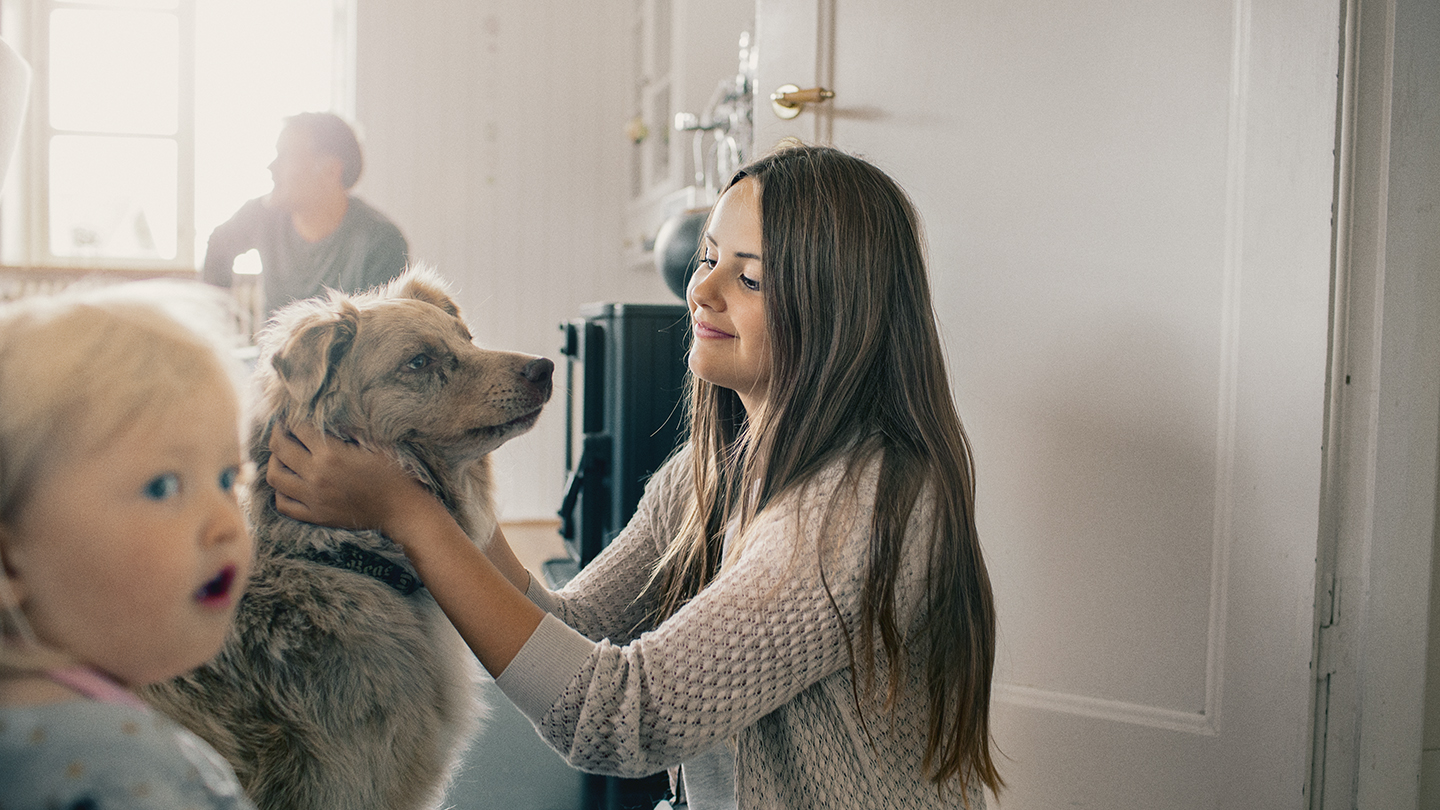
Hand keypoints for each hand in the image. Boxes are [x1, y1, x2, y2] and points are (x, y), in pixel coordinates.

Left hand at [267, 421, 430, 532]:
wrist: (400, 508)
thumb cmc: (391, 473)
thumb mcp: (372, 444)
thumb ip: (346, 431)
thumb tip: (324, 420)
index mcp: (331, 453)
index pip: (298, 429)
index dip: (293, 419)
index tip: (292, 416)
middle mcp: (317, 474)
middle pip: (280, 449)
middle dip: (277, 434)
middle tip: (281, 430)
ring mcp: (313, 497)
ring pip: (275, 476)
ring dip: (274, 463)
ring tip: (281, 457)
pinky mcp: (315, 515)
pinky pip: (283, 504)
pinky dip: (280, 492)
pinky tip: (288, 484)